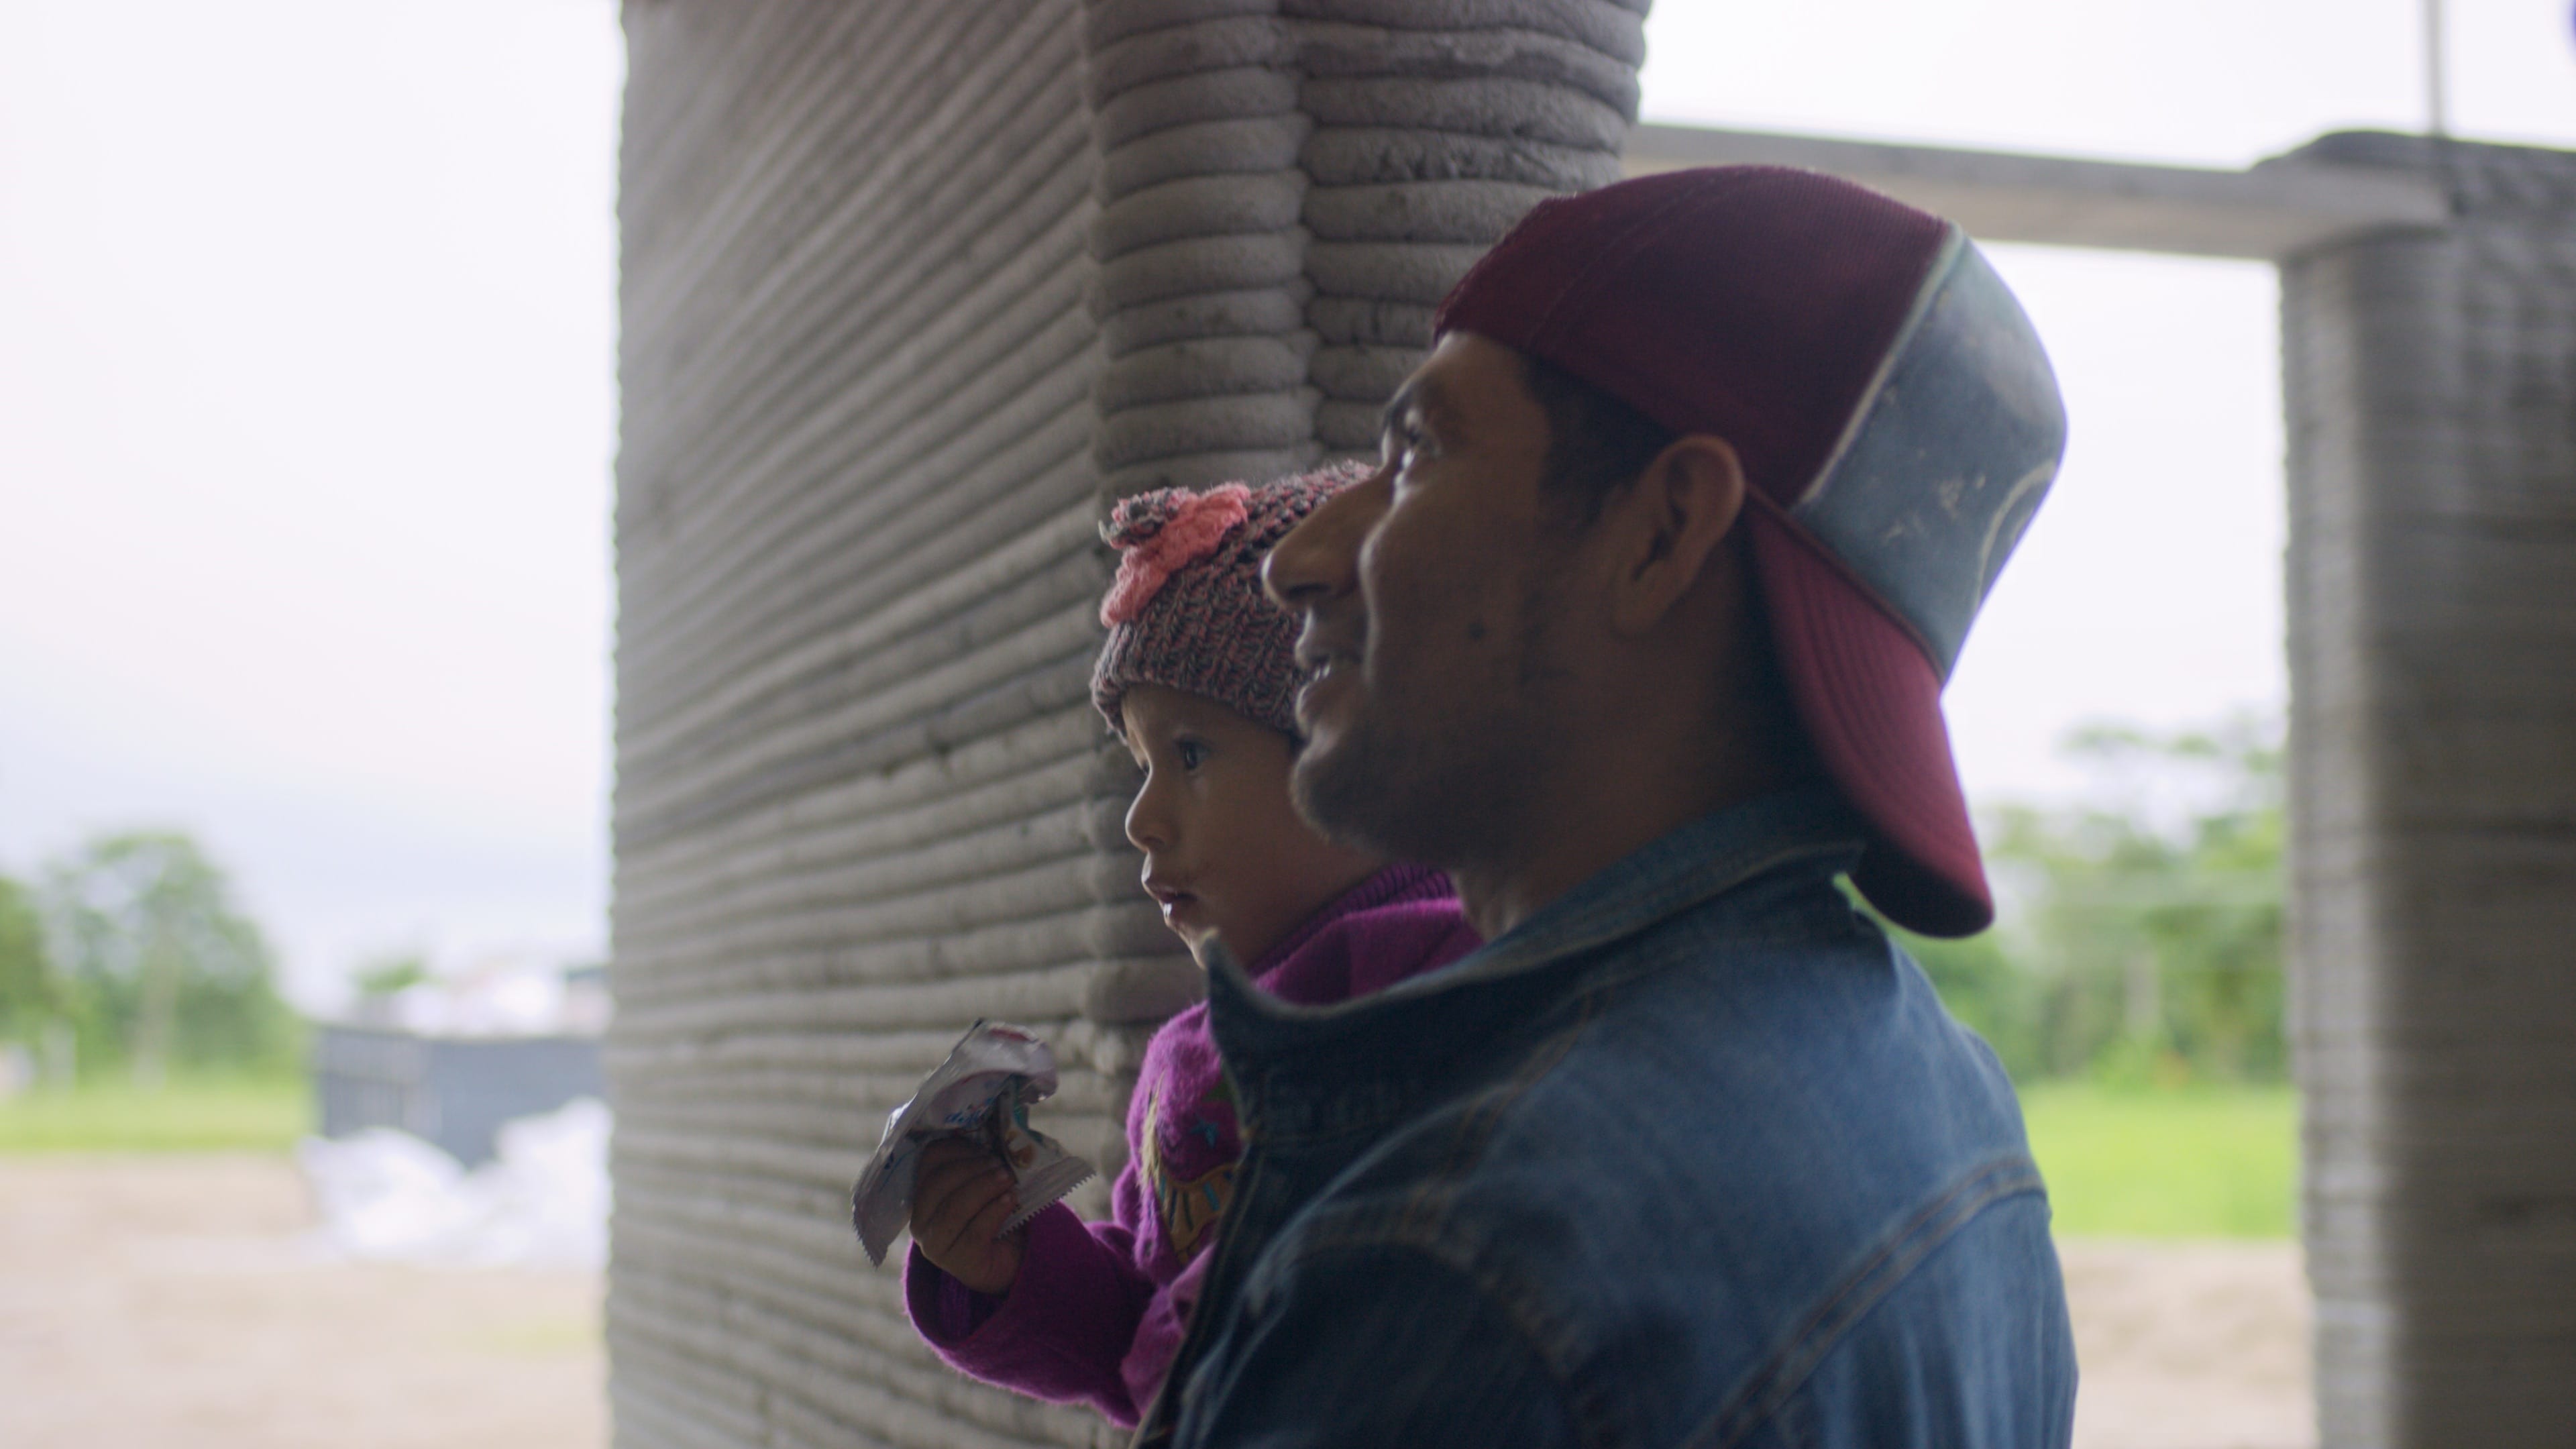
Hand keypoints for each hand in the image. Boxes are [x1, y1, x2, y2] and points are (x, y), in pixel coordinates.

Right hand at [909, 1135, 1025, 1294]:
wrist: (1006, 1258)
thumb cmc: (991, 1214)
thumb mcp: (982, 1184)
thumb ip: (980, 1163)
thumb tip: (1000, 1133)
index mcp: (922, 1194)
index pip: (929, 1161)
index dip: (957, 1149)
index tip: (985, 1148)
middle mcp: (919, 1221)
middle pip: (940, 1183)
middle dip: (973, 1168)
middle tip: (1001, 1164)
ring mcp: (934, 1245)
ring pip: (955, 1208)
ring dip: (985, 1187)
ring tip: (1009, 1179)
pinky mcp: (958, 1263)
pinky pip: (975, 1231)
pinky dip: (995, 1210)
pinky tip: (1010, 1200)